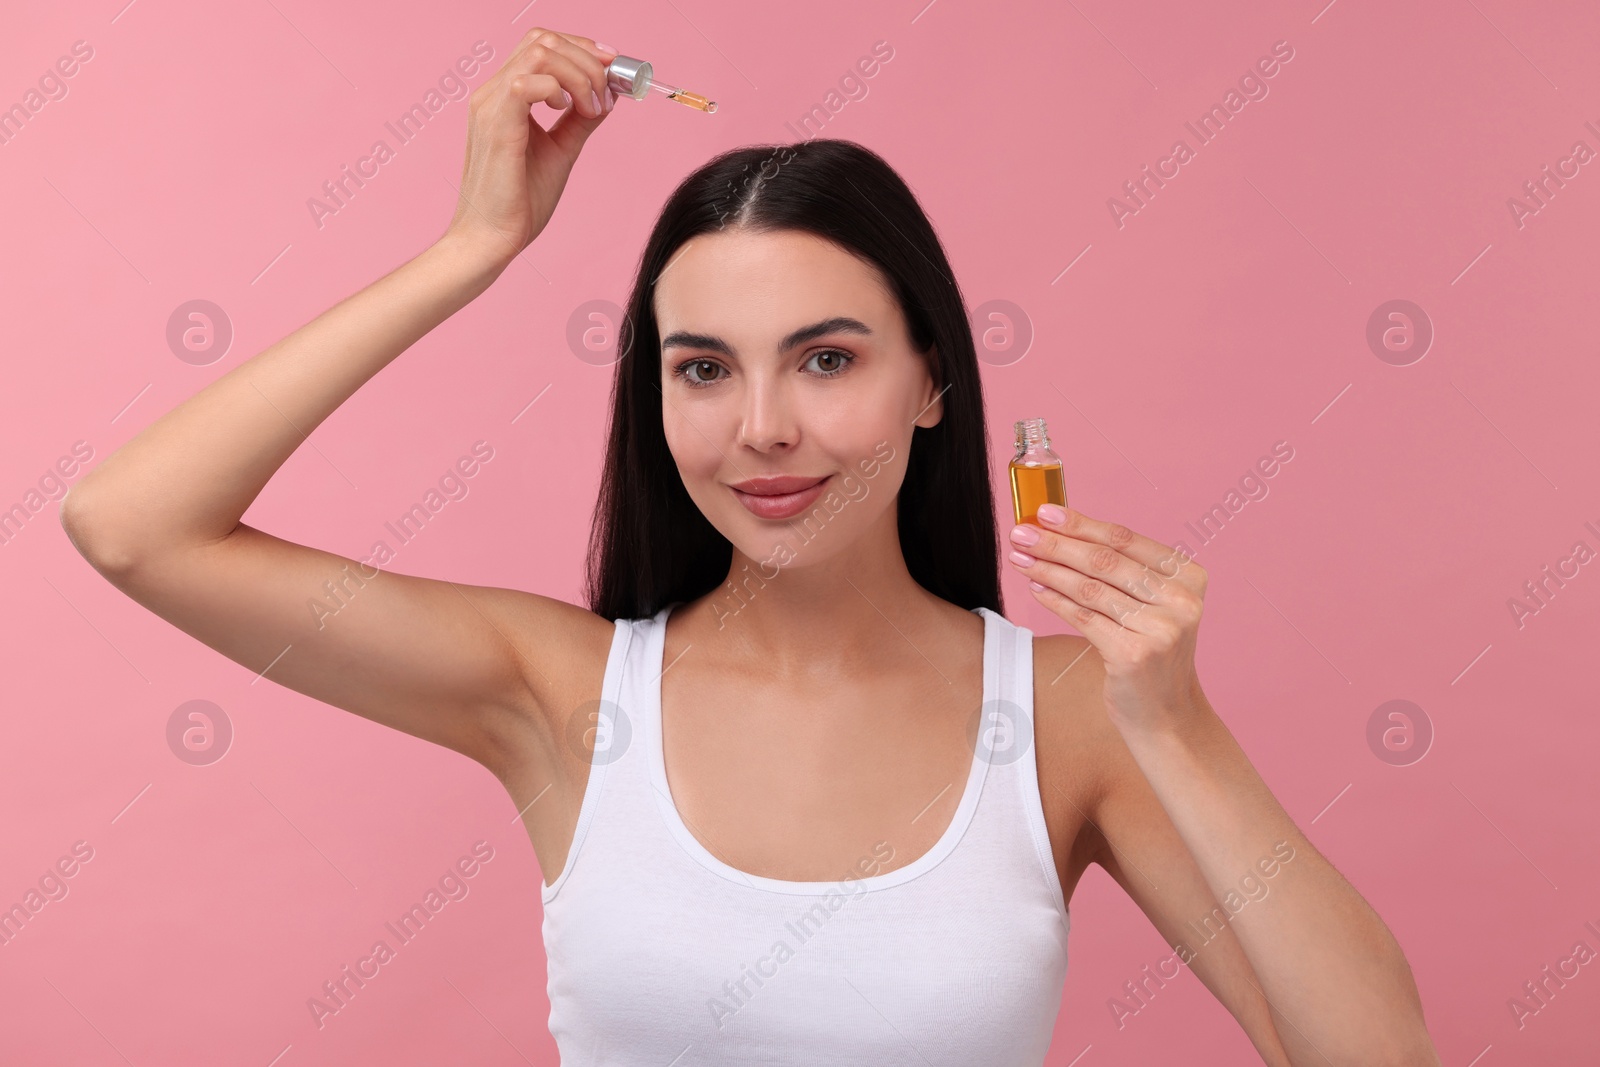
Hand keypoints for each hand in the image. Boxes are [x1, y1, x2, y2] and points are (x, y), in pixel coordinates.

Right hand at [442, 28, 616, 268]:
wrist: (491, 240)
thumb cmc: (519, 203)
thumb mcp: (560, 151)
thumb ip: (580, 121)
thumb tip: (608, 96)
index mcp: (504, 97)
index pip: (541, 44)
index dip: (582, 47)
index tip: (613, 67)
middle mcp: (493, 93)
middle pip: (543, 39)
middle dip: (588, 57)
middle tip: (608, 93)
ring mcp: (490, 105)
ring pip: (540, 52)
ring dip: (580, 74)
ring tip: (593, 109)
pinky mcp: (496, 124)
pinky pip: (527, 81)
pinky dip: (560, 89)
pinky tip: (569, 112)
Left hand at [1008, 504, 1207, 734]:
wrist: (1166, 714)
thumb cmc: (1150, 651)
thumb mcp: (1151, 605)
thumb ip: (1120, 571)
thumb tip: (1060, 531)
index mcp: (1189, 577)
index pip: (1125, 540)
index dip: (1082, 523)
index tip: (1046, 512)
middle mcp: (1181, 600)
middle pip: (1104, 561)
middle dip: (1057, 544)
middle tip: (1022, 532)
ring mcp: (1161, 629)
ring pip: (1090, 589)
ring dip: (1048, 570)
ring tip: (1021, 558)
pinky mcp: (1135, 655)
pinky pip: (1084, 618)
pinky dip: (1055, 601)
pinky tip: (1036, 589)